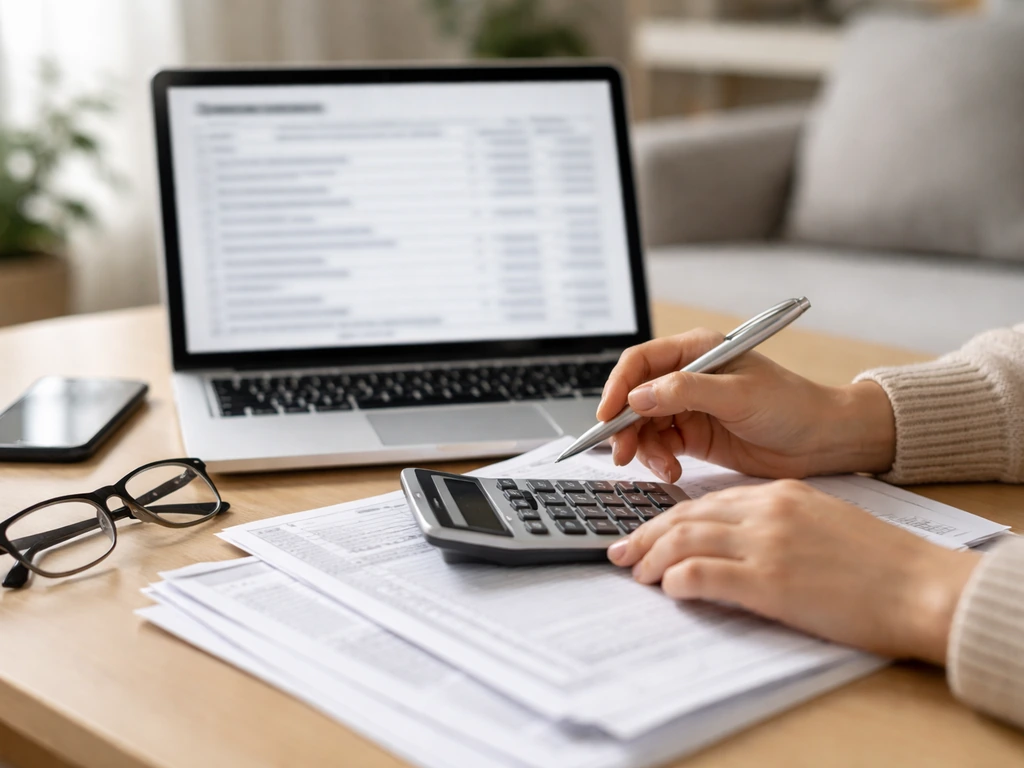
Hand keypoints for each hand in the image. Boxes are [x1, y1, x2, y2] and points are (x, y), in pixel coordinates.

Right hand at [596, 329, 895, 481]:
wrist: (822, 441)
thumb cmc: (791, 405)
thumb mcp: (738, 395)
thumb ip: (685, 392)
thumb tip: (638, 396)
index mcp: (696, 351)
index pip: (641, 362)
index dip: (618, 387)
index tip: (607, 415)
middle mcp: (687, 376)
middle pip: (634, 397)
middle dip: (624, 425)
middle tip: (621, 451)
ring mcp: (688, 407)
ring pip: (643, 425)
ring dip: (643, 448)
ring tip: (663, 467)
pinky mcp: (694, 435)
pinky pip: (660, 446)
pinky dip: (659, 460)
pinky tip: (673, 470)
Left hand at [607, 480, 980, 663]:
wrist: (921, 586)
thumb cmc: (879, 562)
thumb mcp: (822, 521)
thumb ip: (776, 522)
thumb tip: (732, 541)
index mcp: (779, 494)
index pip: (706, 502)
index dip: (668, 519)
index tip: (646, 533)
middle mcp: (767, 512)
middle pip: (686, 517)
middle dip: (646, 535)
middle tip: (622, 552)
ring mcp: (767, 545)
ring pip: (686, 540)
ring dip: (652, 558)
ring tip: (636, 573)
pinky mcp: (770, 582)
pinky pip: (704, 574)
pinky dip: (677, 579)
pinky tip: (667, 590)